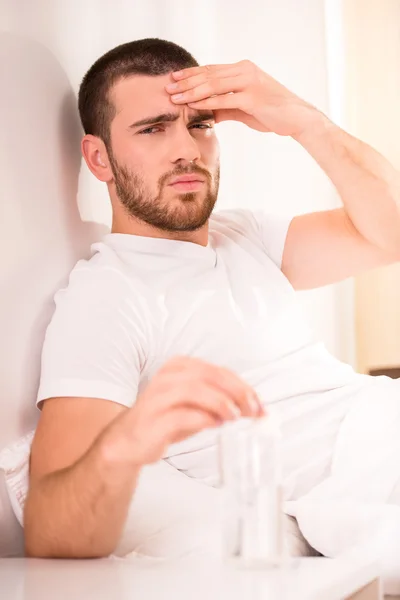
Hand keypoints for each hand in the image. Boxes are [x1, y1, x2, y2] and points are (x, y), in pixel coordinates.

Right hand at [112, 356, 263, 466]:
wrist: (129, 441)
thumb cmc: (165, 420)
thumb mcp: (196, 406)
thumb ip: (221, 402)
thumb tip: (253, 408)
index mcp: (180, 367)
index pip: (219, 371)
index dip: (243, 386)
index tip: (260, 405)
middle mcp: (168, 377)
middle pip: (209, 375)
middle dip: (236, 392)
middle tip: (252, 410)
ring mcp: (159, 396)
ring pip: (195, 389)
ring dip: (220, 402)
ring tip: (235, 417)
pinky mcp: (153, 419)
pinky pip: (181, 414)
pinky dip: (203, 418)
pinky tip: (215, 425)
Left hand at [166, 60, 321, 136]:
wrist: (297, 119)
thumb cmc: (271, 114)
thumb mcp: (244, 109)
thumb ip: (226, 108)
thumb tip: (208, 114)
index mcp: (242, 69)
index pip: (211, 69)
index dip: (191, 74)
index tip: (173, 78)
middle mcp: (244, 71)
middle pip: (208, 74)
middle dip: (186, 81)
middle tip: (167, 87)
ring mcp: (249, 82)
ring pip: (213, 84)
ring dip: (191, 91)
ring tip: (174, 97)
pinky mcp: (253, 97)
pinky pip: (224, 98)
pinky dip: (207, 102)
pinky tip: (192, 105)